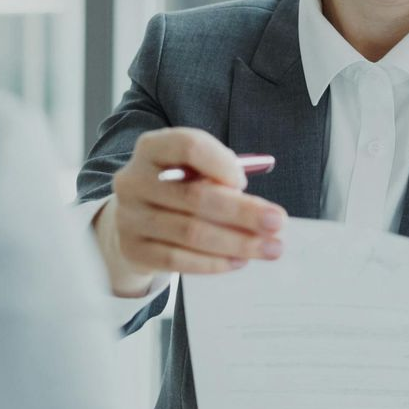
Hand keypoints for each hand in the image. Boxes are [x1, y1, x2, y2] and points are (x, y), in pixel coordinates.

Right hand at [94, 127, 286, 295]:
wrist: (134, 220)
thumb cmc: (176, 188)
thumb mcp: (192, 170)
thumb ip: (220, 176)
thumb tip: (261, 208)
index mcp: (152, 148)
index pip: (187, 146)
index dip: (221, 163)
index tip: (244, 182)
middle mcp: (134, 180)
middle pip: (195, 196)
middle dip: (244, 212)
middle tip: (278, 223)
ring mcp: (130, 217)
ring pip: (191, 233)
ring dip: (237, 242)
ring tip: (269, 248)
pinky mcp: (133, 250)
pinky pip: (178, 260)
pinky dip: (214, 263)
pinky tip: (239, 260)